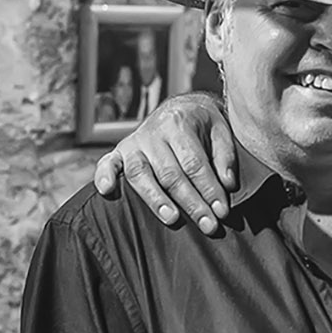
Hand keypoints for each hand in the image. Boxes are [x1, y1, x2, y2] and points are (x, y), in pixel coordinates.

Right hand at [93, 92, 236, 234]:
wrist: (180, 107)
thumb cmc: (203, 124)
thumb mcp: (221, 131)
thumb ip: (225, 156)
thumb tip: (228, 184)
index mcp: (180, 124)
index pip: (195, 163)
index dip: (209, 189)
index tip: (222, 211)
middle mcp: (154, 133)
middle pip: (171, 173)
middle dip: (191, 203)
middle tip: (208, 225)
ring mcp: (133, 142)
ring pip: (140, 174)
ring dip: (155, 199)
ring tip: (172, 219)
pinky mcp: (119, 151)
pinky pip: (106, 163)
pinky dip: (103, 176)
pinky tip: (107, 191)